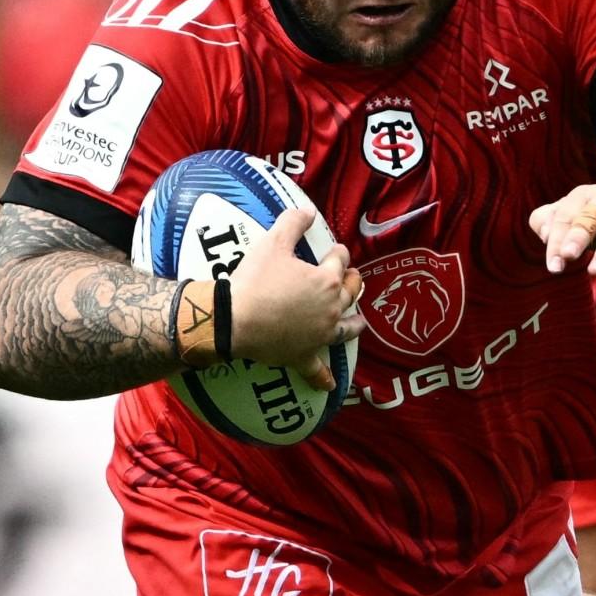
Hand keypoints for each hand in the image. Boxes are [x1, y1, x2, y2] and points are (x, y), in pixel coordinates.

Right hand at [227, 205, 364, 391]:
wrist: (234, 319)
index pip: (339, 261)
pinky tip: (330, 385)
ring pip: (345, 329)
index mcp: (326, 280)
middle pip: (349, 293)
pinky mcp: (303, 355)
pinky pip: (316, 369)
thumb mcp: (272, 243)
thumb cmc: (255, 280)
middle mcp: (330, 309)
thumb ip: (292, 223)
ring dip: (354, 324)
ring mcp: (319, 335)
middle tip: (352, 277)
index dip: (338, 253)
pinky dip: (323, 377)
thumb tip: (307, 210)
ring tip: (360, 322)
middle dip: (352, 282)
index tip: (336, 250)